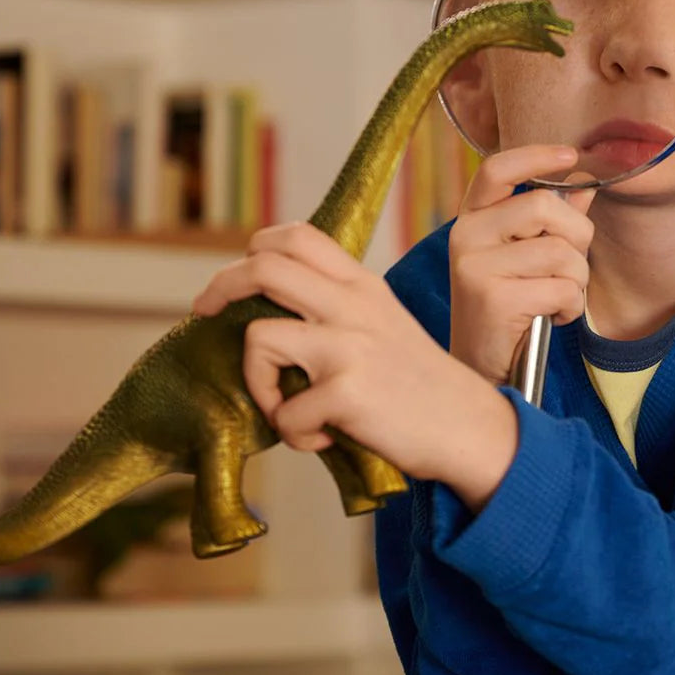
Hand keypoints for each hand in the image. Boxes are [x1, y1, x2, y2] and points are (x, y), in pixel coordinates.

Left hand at [191, 222, 518, 510]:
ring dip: (259, 384)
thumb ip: (340, 306)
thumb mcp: (384, 321)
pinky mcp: (346, 392)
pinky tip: (324, 438)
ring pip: (259, 338)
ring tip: (290, 408)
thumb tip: (274, 309)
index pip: (297, 236)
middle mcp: (353, 305)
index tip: (237, 279)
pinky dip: (296, 434)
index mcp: (362, 285)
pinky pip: (285, 413)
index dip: (255, 249)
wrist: (469, 426)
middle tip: (205, 313)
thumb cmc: (420, 383)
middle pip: (263, 268)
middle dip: (219, 288)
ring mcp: (348, 346)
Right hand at [448, 145, 596, 385]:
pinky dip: (571, 306)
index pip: (497, 169)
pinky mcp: (493, 299)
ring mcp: (476, 267)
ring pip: (560, 251)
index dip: (536, 156)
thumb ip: (552, 218)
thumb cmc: (507, 307)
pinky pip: (562, 287)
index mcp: (471, 219)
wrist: (480, 367)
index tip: (570, 155)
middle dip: (577, 236)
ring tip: (556, 297)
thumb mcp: (524, 256)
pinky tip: (552, 317)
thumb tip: (583, 181)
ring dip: (577, 279)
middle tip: (570, 265)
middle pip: (544, 206)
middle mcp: (466, 236)